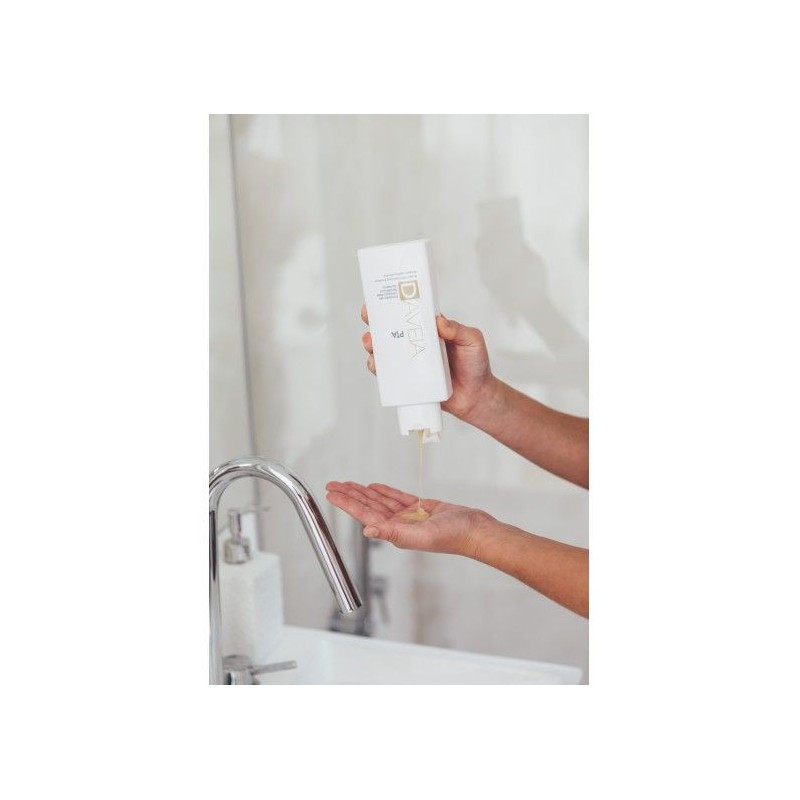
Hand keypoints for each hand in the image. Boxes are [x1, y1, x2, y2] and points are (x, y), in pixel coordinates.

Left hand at [325, 480, 490, 556]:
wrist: (476, 531)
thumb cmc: (454, 537)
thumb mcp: (422, 535)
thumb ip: (394, 533)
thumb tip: (368, 531)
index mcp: (397, 532)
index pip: (365, 515)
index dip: (348, 504)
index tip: (333, 494)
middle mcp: (400, 525)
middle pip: (369, 507)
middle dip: (350, 495)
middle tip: (333, 485)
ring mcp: (410, 517)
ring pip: (381, 501)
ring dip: (364, 492)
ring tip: (348, 484)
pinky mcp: (422, 508)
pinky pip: (398, 498)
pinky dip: (385, 491)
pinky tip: (375, 487)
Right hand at [360, 305, 495, 421]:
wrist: (477, 396)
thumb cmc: (476, 365)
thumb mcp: (472, 341)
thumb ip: (458, 330)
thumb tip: (439, 320)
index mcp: (430, 329)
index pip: (409, 313)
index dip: (393, 304)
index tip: (381, 297)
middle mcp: (417, 343)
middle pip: (391, 329)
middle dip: (375, 321)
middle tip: (368, 317)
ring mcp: (411, 362)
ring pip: (385, 351)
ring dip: (373, 345)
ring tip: (371, 343)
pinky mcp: (408, 381)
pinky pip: (389, 374)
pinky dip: (379, 369)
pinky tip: (376, 364)